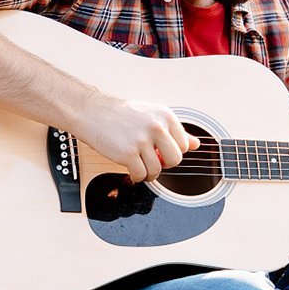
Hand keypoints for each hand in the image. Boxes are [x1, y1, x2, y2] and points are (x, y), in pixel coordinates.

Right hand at [74, 95, 199, 182]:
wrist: (92, 112)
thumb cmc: (120, 114)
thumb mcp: (151, 115)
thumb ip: (174, 130)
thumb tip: (196, 144)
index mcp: (165, 115)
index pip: (184, 145)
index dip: (172, 152)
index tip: (161, 151)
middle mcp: (156, 126)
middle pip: (175, 160)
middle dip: (164, 164)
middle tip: (152, 160)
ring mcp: (142, 140)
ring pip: (157, 170)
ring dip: (148, 173)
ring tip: (139, 165)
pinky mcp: (128, 153)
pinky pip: (141, 175)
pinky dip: (136, 177)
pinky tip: (130, 169)